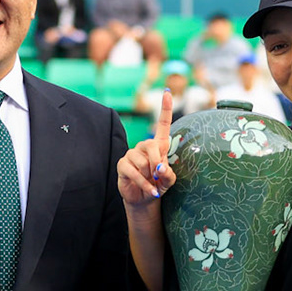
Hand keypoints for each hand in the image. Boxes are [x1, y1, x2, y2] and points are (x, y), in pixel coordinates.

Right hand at [118, 86, 174, 209]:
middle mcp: (144, 146)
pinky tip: (149, 190)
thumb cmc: (158, 184)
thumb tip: (160, 168)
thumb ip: (169, 174)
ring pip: (142, 162)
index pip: (162, 124)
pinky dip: (144, 184)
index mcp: (158, 145)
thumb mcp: (169, 180)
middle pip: (151, 145)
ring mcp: (131, 154)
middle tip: (159, 176)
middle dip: (158, 163)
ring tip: (151, 182)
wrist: (144, 198)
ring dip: (150, 176)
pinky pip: (133, 172)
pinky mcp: (122, 165)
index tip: (167, 93)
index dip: (165, 108)